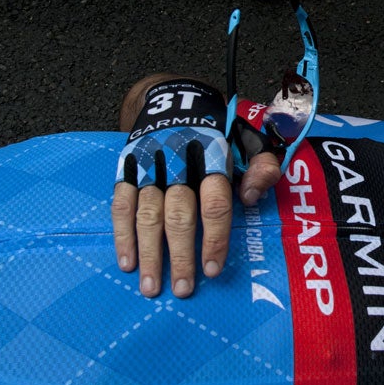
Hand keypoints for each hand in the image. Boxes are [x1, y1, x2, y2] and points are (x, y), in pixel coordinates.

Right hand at [110, 78, 279, 297]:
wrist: (173, 95)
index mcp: (212, 152)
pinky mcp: (126, 167)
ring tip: (152, 287)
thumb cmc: (219, 127)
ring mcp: (148, 163)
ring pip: (147, 213)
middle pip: (178, 213)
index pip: (214, 201)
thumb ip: (261, 164)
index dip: (215, 237)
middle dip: (180, 254)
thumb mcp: (248, 137)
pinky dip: (122, 234)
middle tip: (183, 289)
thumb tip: (254, 197)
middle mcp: (177, 159)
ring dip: (149, 252)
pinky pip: (121, 203)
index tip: (213, 269)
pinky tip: (127, 262)